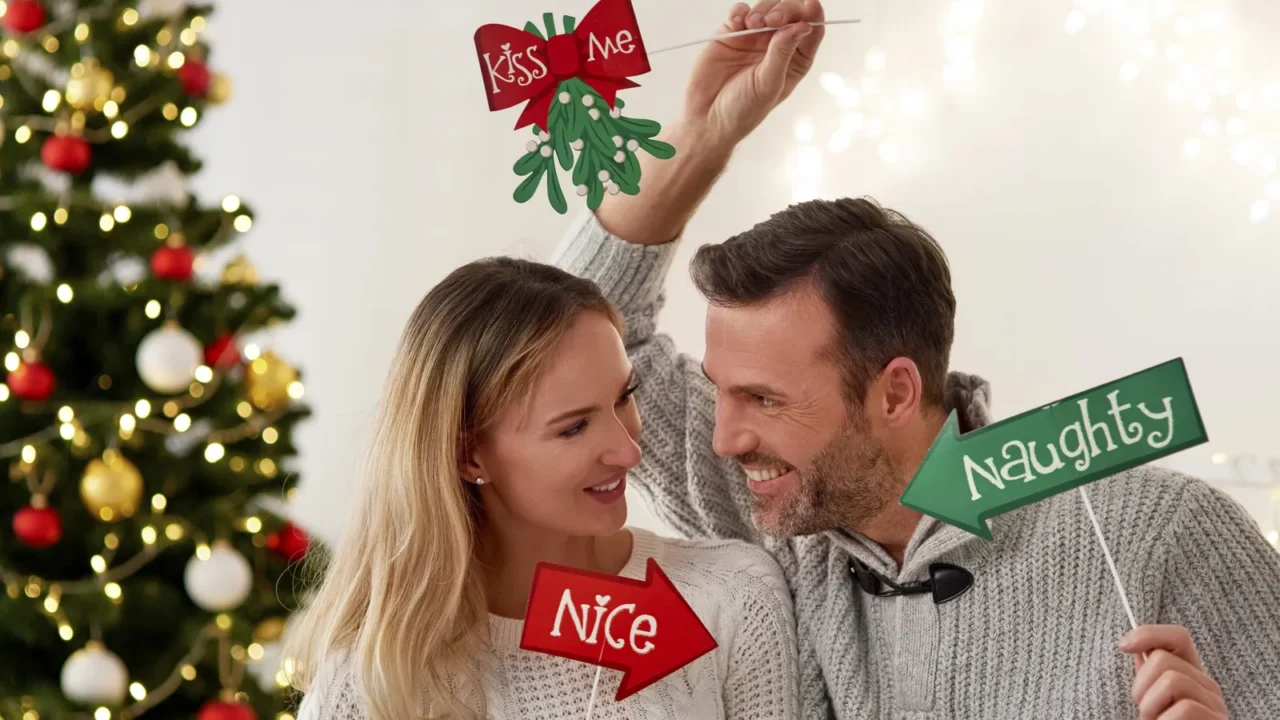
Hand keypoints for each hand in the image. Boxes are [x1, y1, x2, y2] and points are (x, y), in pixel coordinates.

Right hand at [682, 0, 825, 148]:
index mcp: (794, 60)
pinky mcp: (731, 33)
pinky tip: (737, 24)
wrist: (707, 117)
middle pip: (790, 13)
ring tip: (753, 24)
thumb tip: (803, 26)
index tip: (811, 4)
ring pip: (766, 8)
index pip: (811, 29)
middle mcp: (777, 45)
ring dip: (762, 11)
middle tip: (773, 21)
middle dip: (784, 10)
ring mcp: (754, 37)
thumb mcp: (769, 84)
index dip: (813, 14)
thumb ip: (783, 52)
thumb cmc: (743, 110)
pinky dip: (739, 12)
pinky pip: (740, 12)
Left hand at [1120, 625, 1227, 719]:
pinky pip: (1185, 708)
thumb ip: (1147, 674)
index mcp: (1191, 675)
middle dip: (1140, 686)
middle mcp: (1208, 687)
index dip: (1148, 634)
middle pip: (1163, 659)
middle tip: (1145, 711)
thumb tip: (1132, 644)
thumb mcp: (1150, 699)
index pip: (1178, 637)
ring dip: (1150, 705)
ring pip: (1173, 680)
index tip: (1122, 646)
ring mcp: (1216, 706)